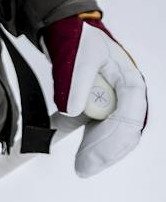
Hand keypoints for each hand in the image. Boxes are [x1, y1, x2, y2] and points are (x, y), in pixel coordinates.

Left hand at [41, 12, 148, 177]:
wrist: (71, 34)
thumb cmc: (83, 41)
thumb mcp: (81, 55)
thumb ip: (77, 81)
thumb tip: (71, 111)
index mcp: (130, 83)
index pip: (129, 116)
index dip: (113, 137)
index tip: (94, 152)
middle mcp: (127, 99)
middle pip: (124, 133)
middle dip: (105, 152)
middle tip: (84, 167)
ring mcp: (114, 108)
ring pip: (112, 139)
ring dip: (98, 154)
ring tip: (81, 167)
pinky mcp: (98, 114)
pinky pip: (95, 135)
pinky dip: (86, 147)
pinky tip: (75, 159)